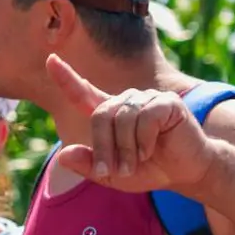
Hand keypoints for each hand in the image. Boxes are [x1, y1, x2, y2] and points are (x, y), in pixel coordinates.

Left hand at [47, 53, 217, 192]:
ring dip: (126, 148)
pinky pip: (145, 119)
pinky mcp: (167, 102)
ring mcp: (147, 98)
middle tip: (112, 172)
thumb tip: (63, 156)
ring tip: (135, 164)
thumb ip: (88, 166)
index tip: (50, 60)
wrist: (185, 172)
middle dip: (103, 148)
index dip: (66, 77)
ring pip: (122, 119)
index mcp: (110, 114)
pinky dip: (144, 140)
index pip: (83, 93)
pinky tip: (151, 149)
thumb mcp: (111, 175)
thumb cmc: (148, 170)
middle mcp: (126, 101)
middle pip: (100, 115)